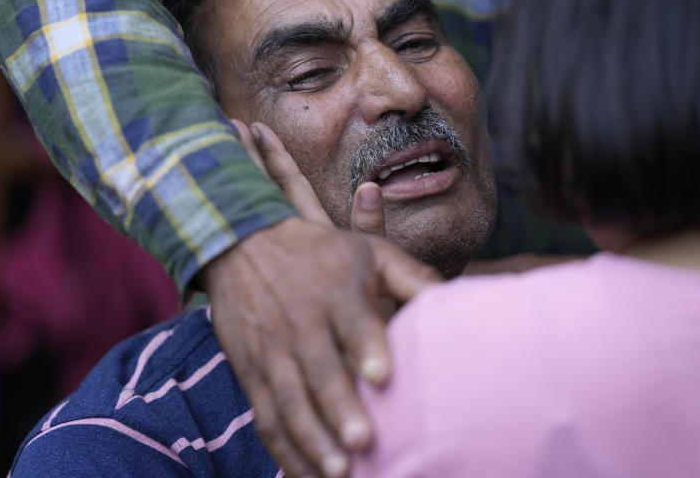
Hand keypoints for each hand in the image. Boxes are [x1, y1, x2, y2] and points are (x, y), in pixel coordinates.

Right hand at [201, 122, 433, 477]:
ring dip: (311, 440)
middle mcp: (300, 323)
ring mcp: (271, 351)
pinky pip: (265, 417)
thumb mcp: (368, 252)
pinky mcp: (250, 373)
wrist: (242, 244)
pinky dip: (283, 451)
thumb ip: (412, 277)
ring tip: (339, 471)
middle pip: (318, 371)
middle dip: (338, 408)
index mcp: (336, 292)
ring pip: (288, 402)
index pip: (352, 322)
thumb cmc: (321, 254)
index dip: (366, 347)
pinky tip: (307, 476)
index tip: (382, 376)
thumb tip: (458, 297)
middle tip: (363, 442)